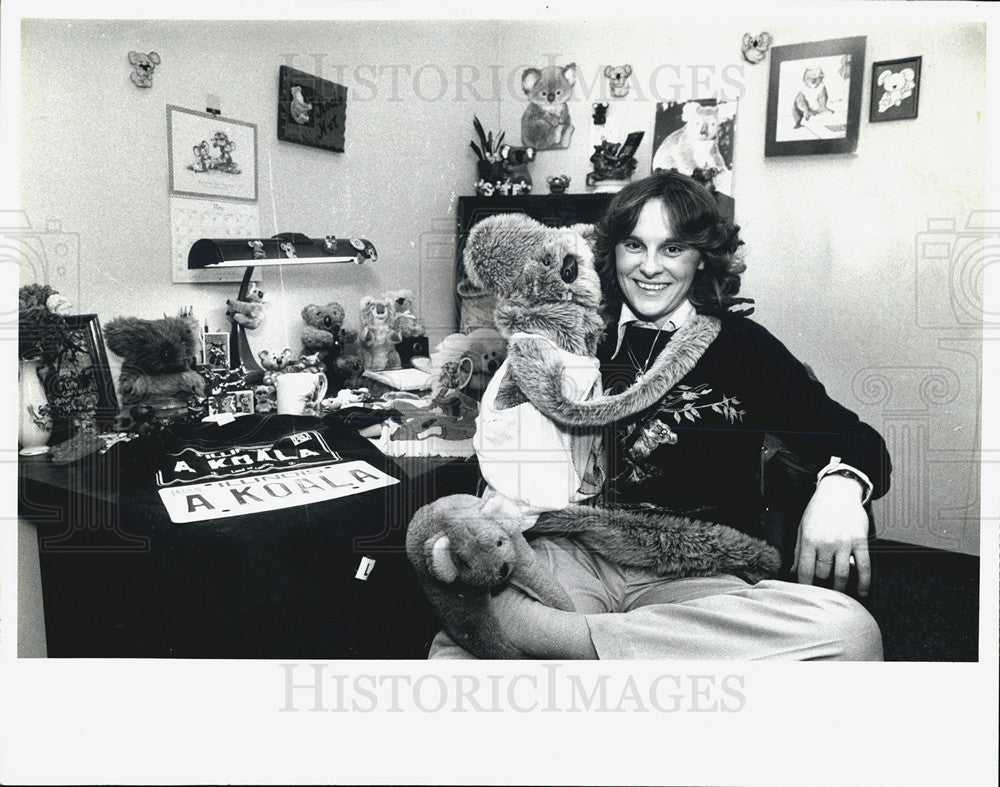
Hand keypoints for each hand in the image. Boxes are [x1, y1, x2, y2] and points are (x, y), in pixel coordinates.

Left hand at [792, 474, 871, 595]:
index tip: (806, 593)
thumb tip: (792, 571)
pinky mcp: (860, 541)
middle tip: (822, 591)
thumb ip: (797, 551)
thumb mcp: (801, 527)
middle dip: (822, 584)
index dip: (805, 585)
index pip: (805, 570)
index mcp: (809, 540)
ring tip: (838, 594)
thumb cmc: (818, 510)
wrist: (838, 492)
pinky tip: (862, 591)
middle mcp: (826, 543)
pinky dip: (864, 582)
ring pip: (842, 575)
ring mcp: (844, 543)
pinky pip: (864, 566)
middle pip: (823, 574)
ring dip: (840, 588)